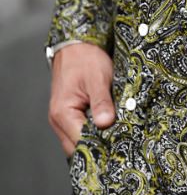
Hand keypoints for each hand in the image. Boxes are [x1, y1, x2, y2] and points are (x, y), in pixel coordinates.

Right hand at [48, 42, 114, 157]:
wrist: (77, 46)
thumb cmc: (85, 59)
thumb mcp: (98, 78)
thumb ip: (101, 102)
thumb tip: (105, 123)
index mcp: (62, 113)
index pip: (81, 142)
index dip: (100, 146)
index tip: (119, 145)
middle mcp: (58, 121)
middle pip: (78, 148)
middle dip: (98, 148)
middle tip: (121, 146)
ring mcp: (62, 120)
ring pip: (78, 142)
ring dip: (96, 142)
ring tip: (116, 139)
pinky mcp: (69, 117)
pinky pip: (80, 133)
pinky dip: (92, 134)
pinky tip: (107, 131)